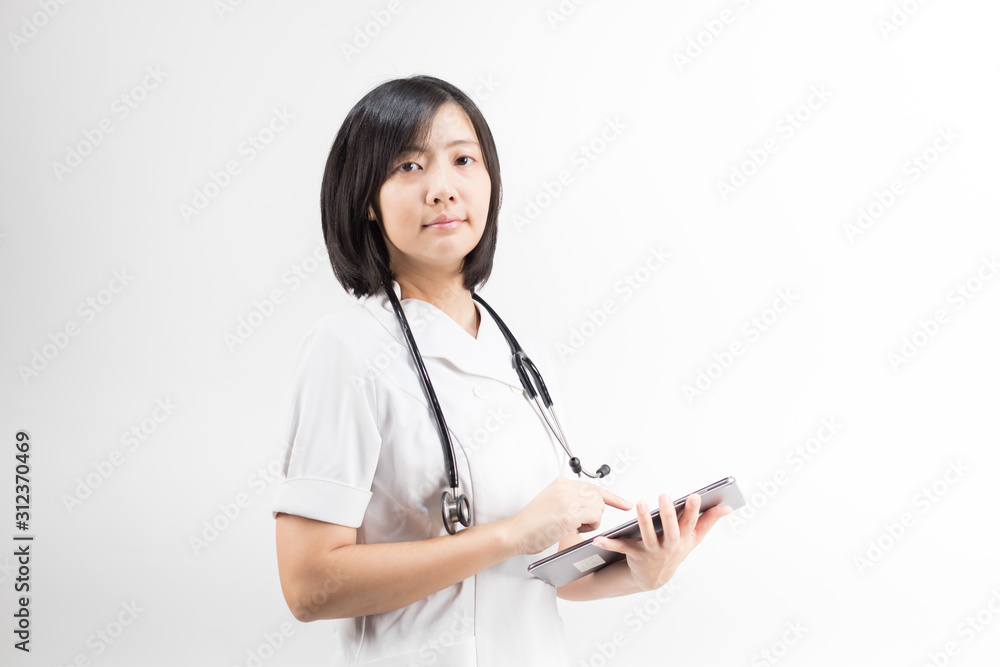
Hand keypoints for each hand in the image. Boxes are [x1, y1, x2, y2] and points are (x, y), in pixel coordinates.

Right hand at [506, 478, 631, 555]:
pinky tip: (573, 529)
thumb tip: (591, 507)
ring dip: (591, 521)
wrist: (515, 532)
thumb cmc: (532, 524)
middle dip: (596, 513)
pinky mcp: (569, 513)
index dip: (612, 497)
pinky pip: (595, 518)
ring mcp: (568, 499)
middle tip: (582, 523)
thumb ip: (570, 500)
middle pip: (599, 497)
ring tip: (572, 526)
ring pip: (599, 507)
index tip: (625, 504)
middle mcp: (566, 487)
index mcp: (562, 483)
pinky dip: (589, 527)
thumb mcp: (552, 503)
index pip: (594, 487)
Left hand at [593, 493, 731, 590]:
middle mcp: (668, 546)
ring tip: (641, 503)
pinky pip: (621, 548)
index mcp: (683, 538)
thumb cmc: (675, 551)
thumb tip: (727, 506)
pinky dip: (609, 544)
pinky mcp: (634, 554)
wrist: (654, 578)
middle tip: (665, 496)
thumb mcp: (694, 538)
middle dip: (668, 514)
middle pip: (670, 530)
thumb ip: (709, 521)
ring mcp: (651, 551)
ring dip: (643, 520)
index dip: (693, 510)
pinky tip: (598, 539)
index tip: (696, 496)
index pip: (690, 523)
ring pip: (647, 535)